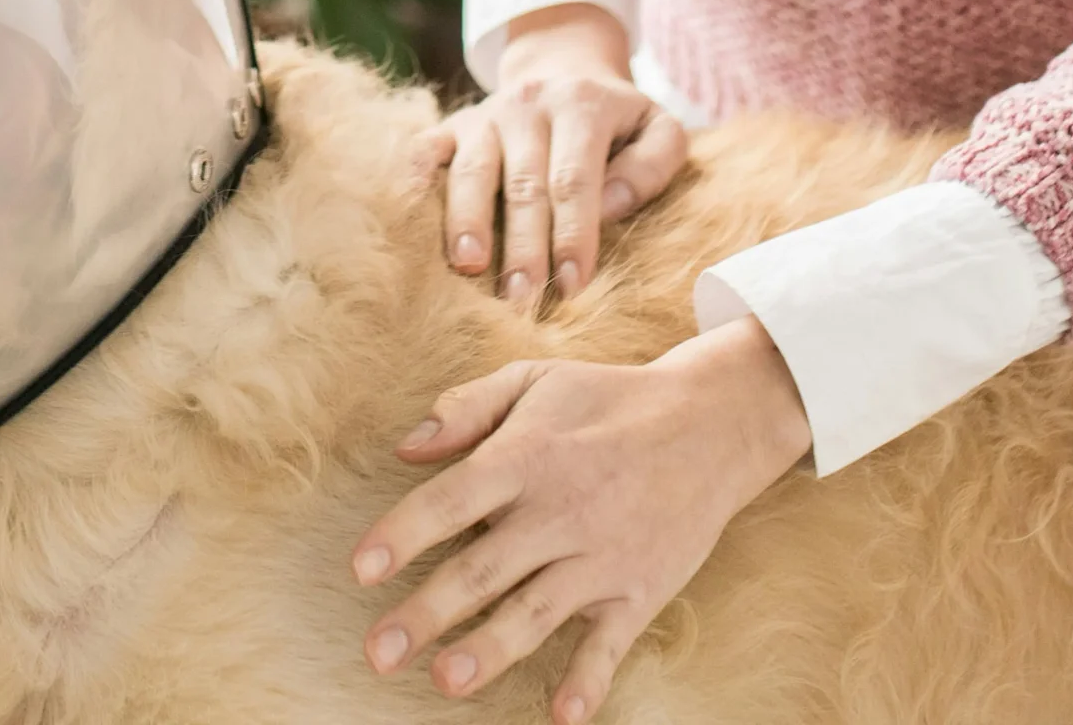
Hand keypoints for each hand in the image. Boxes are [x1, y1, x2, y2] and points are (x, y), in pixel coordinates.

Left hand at [352, 319, 810, 718]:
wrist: (712, 426)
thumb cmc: (607, 401)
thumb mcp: (534, 381)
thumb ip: (465, 409)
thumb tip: (404, 449)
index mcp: (525, 458)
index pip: (450, 501)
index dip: (402, 533)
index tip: (360, 569)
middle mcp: (559, 511)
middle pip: (482, 569)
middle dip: (426, 613)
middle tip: (378, 653)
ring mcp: (601, 557)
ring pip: (536, 612)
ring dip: (490, 650)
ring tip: (445, 681)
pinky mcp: (639, 591)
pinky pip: (610, 644)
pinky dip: (588, 681)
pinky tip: (562, 716)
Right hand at [419, 4, 685, 307]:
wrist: (565, 66)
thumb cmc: (618, 120)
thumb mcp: (659, 128)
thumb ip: (651, 166)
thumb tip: (608, 204)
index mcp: (582, 106)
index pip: (574, 179)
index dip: (572, 235)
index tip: (572, 287)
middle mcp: (528, 105)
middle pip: (522, 184)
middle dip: (521, 245)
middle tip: (522, 298)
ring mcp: (485, 113)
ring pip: (471, 171)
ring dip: (467, 222)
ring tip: (468, 268)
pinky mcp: (453, 123)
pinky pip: (425, 149)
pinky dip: (413, 179)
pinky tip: (408, 216)